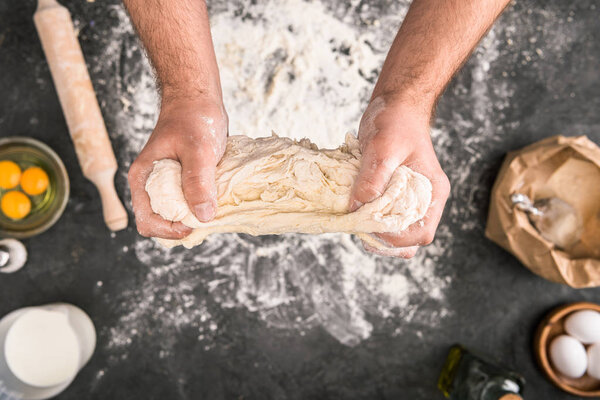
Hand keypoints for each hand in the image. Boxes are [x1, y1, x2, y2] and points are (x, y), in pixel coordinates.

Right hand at [128, 96, 227, 238]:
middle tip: (209, 216)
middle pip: (163, 222)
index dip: (170, 229)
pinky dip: (204, 205)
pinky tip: (219, 198)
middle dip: (185, 225)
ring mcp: (169, 184)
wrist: (198, 99)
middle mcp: (153, 186)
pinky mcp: (184, 181)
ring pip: (179, 214)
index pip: (147, 221)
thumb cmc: (194, 118)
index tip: (194, 223)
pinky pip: (191, 202)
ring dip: (197, 216)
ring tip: (215, 207)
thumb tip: (202, 215)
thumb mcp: (198, 150)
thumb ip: (198, 181)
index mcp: (144, 179)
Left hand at [349, 94, 449, 257]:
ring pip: (392, 233)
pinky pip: (381, 218)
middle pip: (407, 240)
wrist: (394, 106)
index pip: (421, 233)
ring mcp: (406, 201)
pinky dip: (366, 220)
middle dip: (382, 240)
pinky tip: (352, 210)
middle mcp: (422, 201)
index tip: (370, 226)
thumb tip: (358, 206)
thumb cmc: (396, 122)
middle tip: (357, 228)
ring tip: (353, 220)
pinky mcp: (390, 196)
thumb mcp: (384, 148)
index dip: (396, 238)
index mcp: (431, 193)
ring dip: (372, 232)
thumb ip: (374, 178)